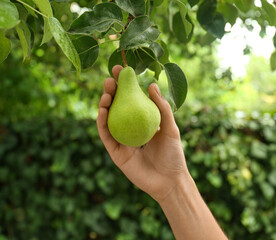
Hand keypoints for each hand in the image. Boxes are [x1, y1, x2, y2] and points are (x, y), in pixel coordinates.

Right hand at [97, 65, 188, 201]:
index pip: (131, 100)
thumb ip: (162, 107)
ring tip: (107, 92)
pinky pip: (106, 135)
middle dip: (112, 91)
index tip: (120, 70)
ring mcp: (121, 140)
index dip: (124, 85)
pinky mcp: (115, 152)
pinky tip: (103, 110)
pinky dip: (102, 122)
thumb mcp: (171, 128)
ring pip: (108, 119)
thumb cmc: (173, 155)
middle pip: (117, 107)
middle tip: (110, 78)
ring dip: (104, 104)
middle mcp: (129, 129)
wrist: (170, 181)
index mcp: (142, 122)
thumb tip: (151, 84)